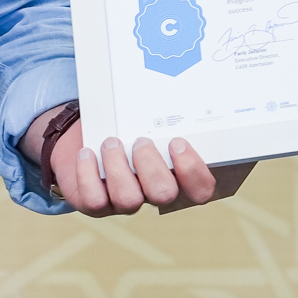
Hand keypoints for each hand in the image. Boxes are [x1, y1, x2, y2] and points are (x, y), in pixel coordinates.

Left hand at [51, 125, 252, 215]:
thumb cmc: (135, 124)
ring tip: (111, 142)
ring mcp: (126, 202)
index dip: (192, 171)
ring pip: (128, 199)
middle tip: (141, 140)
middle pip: (164, 194)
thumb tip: (209, 95)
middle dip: (151, 165)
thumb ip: (184, 116)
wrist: (94, 132)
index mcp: (180, 176)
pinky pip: (93, 201)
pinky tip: (88, 153)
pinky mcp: (95, 203)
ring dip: (118, 166)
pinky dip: (88, 175)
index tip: (177, 142)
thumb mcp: (162, 119)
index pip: (201, 190)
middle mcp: (156, 193)